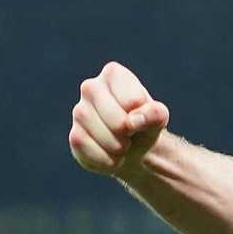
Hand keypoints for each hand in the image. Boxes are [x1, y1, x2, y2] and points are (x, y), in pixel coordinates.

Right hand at [69, 61, 169, 177]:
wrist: (133, 148)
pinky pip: (87, 148)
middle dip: (127, 133)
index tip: (141, 117)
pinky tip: (112, 156)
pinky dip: (105, 159)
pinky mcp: (74, 135)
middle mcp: (91, 87)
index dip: (142, 116)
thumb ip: (155, 113)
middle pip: (115, 118)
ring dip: (117, 147)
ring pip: (99, 133)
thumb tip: (133, 120)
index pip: (132, 100)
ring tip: (123, 145)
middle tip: (130, 134)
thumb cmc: (145, 124)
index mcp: (113, 74)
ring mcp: (79, 111)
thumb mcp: (158, 117)